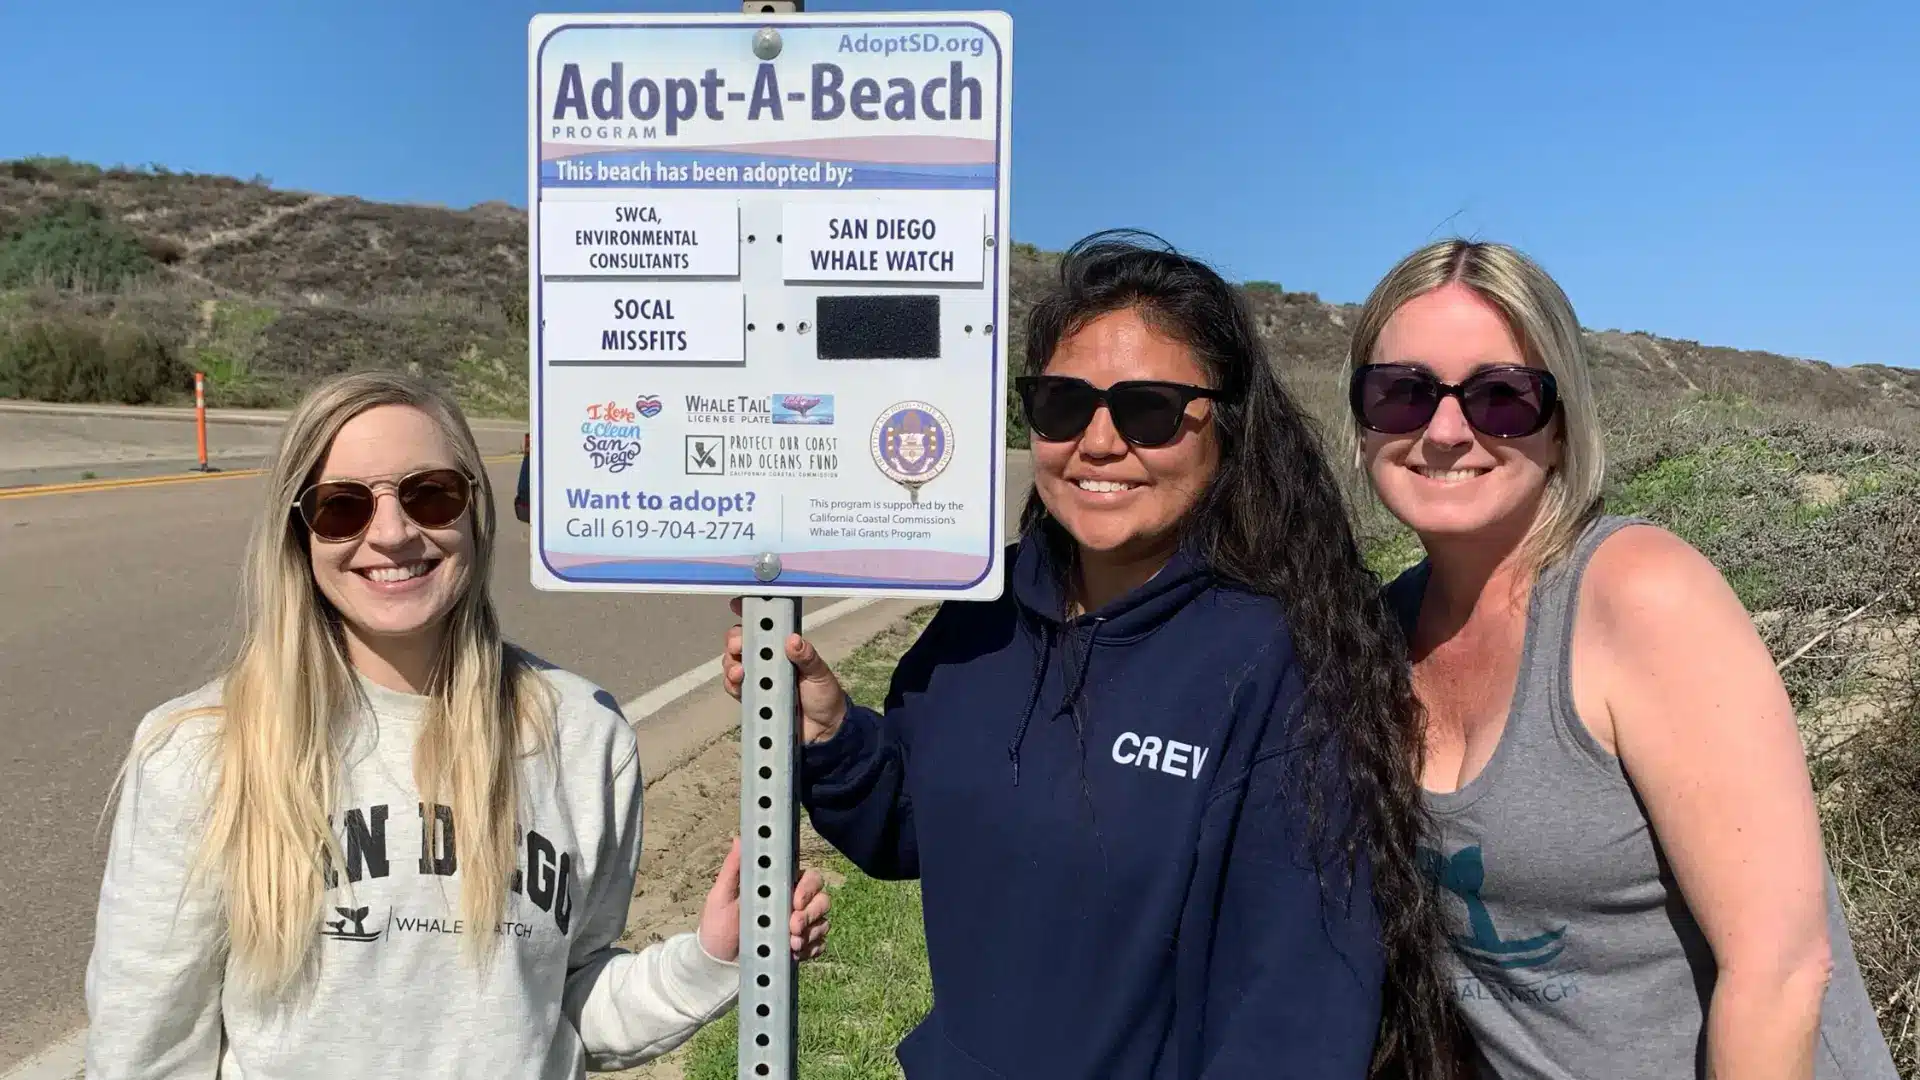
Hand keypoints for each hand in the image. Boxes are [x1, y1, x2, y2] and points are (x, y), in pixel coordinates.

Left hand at [697, 837, 830, 963]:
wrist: (718, 963)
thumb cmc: (718, 926)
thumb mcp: (721, 896)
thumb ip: (733, 868)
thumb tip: (739, 838)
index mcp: (779, 887)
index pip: (808, 878)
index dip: (807, 888)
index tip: (795, 902)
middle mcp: (794, 904)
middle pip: (822, 900)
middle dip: (811, 914)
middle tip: (793, 927)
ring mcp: (800, 927)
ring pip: (823, 923)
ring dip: (811, 934)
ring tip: (791, 945)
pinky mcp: (801, 948)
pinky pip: (819, 946)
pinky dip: (810, 950)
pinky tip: (794, 954)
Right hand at [723, 597, 849, 743]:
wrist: (824, 731)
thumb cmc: (824, 695)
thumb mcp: (820, 673)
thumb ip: (807, 657)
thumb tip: (793, 640)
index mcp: (783, 647)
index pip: (764, 625)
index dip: (748, 613)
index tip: (738, 604)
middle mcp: (766, 659)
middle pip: (741, 642)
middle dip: (735, 640)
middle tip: (739, 644)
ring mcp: (757, 678)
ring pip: (733, 663)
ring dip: (731, 662)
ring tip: (739, 669)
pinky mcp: (752, 698)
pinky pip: (735, 688)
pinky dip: (732, 683)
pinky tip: (737, 682)